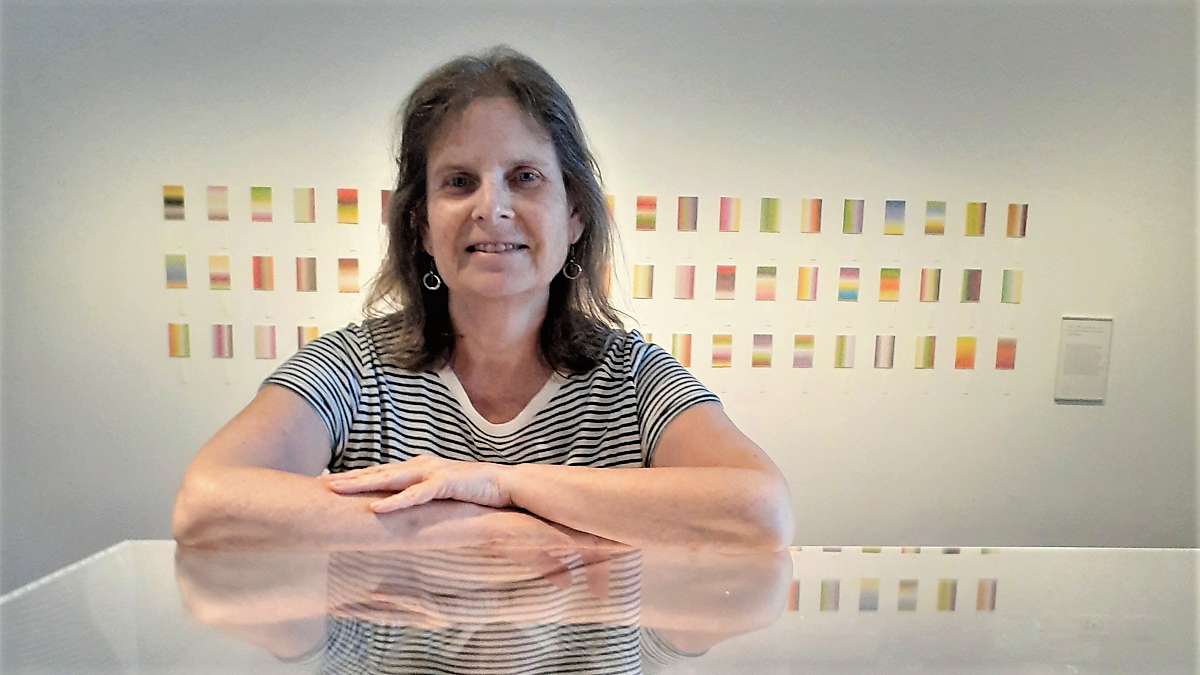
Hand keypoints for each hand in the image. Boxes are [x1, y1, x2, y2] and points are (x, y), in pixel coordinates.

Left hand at [324, 455, 512, 512]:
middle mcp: (421, 466)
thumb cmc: (474, 491)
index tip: (329, 483)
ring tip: (336, 490)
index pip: (380, 472)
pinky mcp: (445, 484)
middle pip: (377, 472)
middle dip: (348, 478)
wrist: (506, 485)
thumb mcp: (440, 494)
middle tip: (320, 484)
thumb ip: (421, 497)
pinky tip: (375, 507)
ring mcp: (432, 473)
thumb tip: (401, 509)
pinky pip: (415, 495)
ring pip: (389, 480)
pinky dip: (394, 502)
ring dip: (362, 484)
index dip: (355, 478)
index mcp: (418, 468)